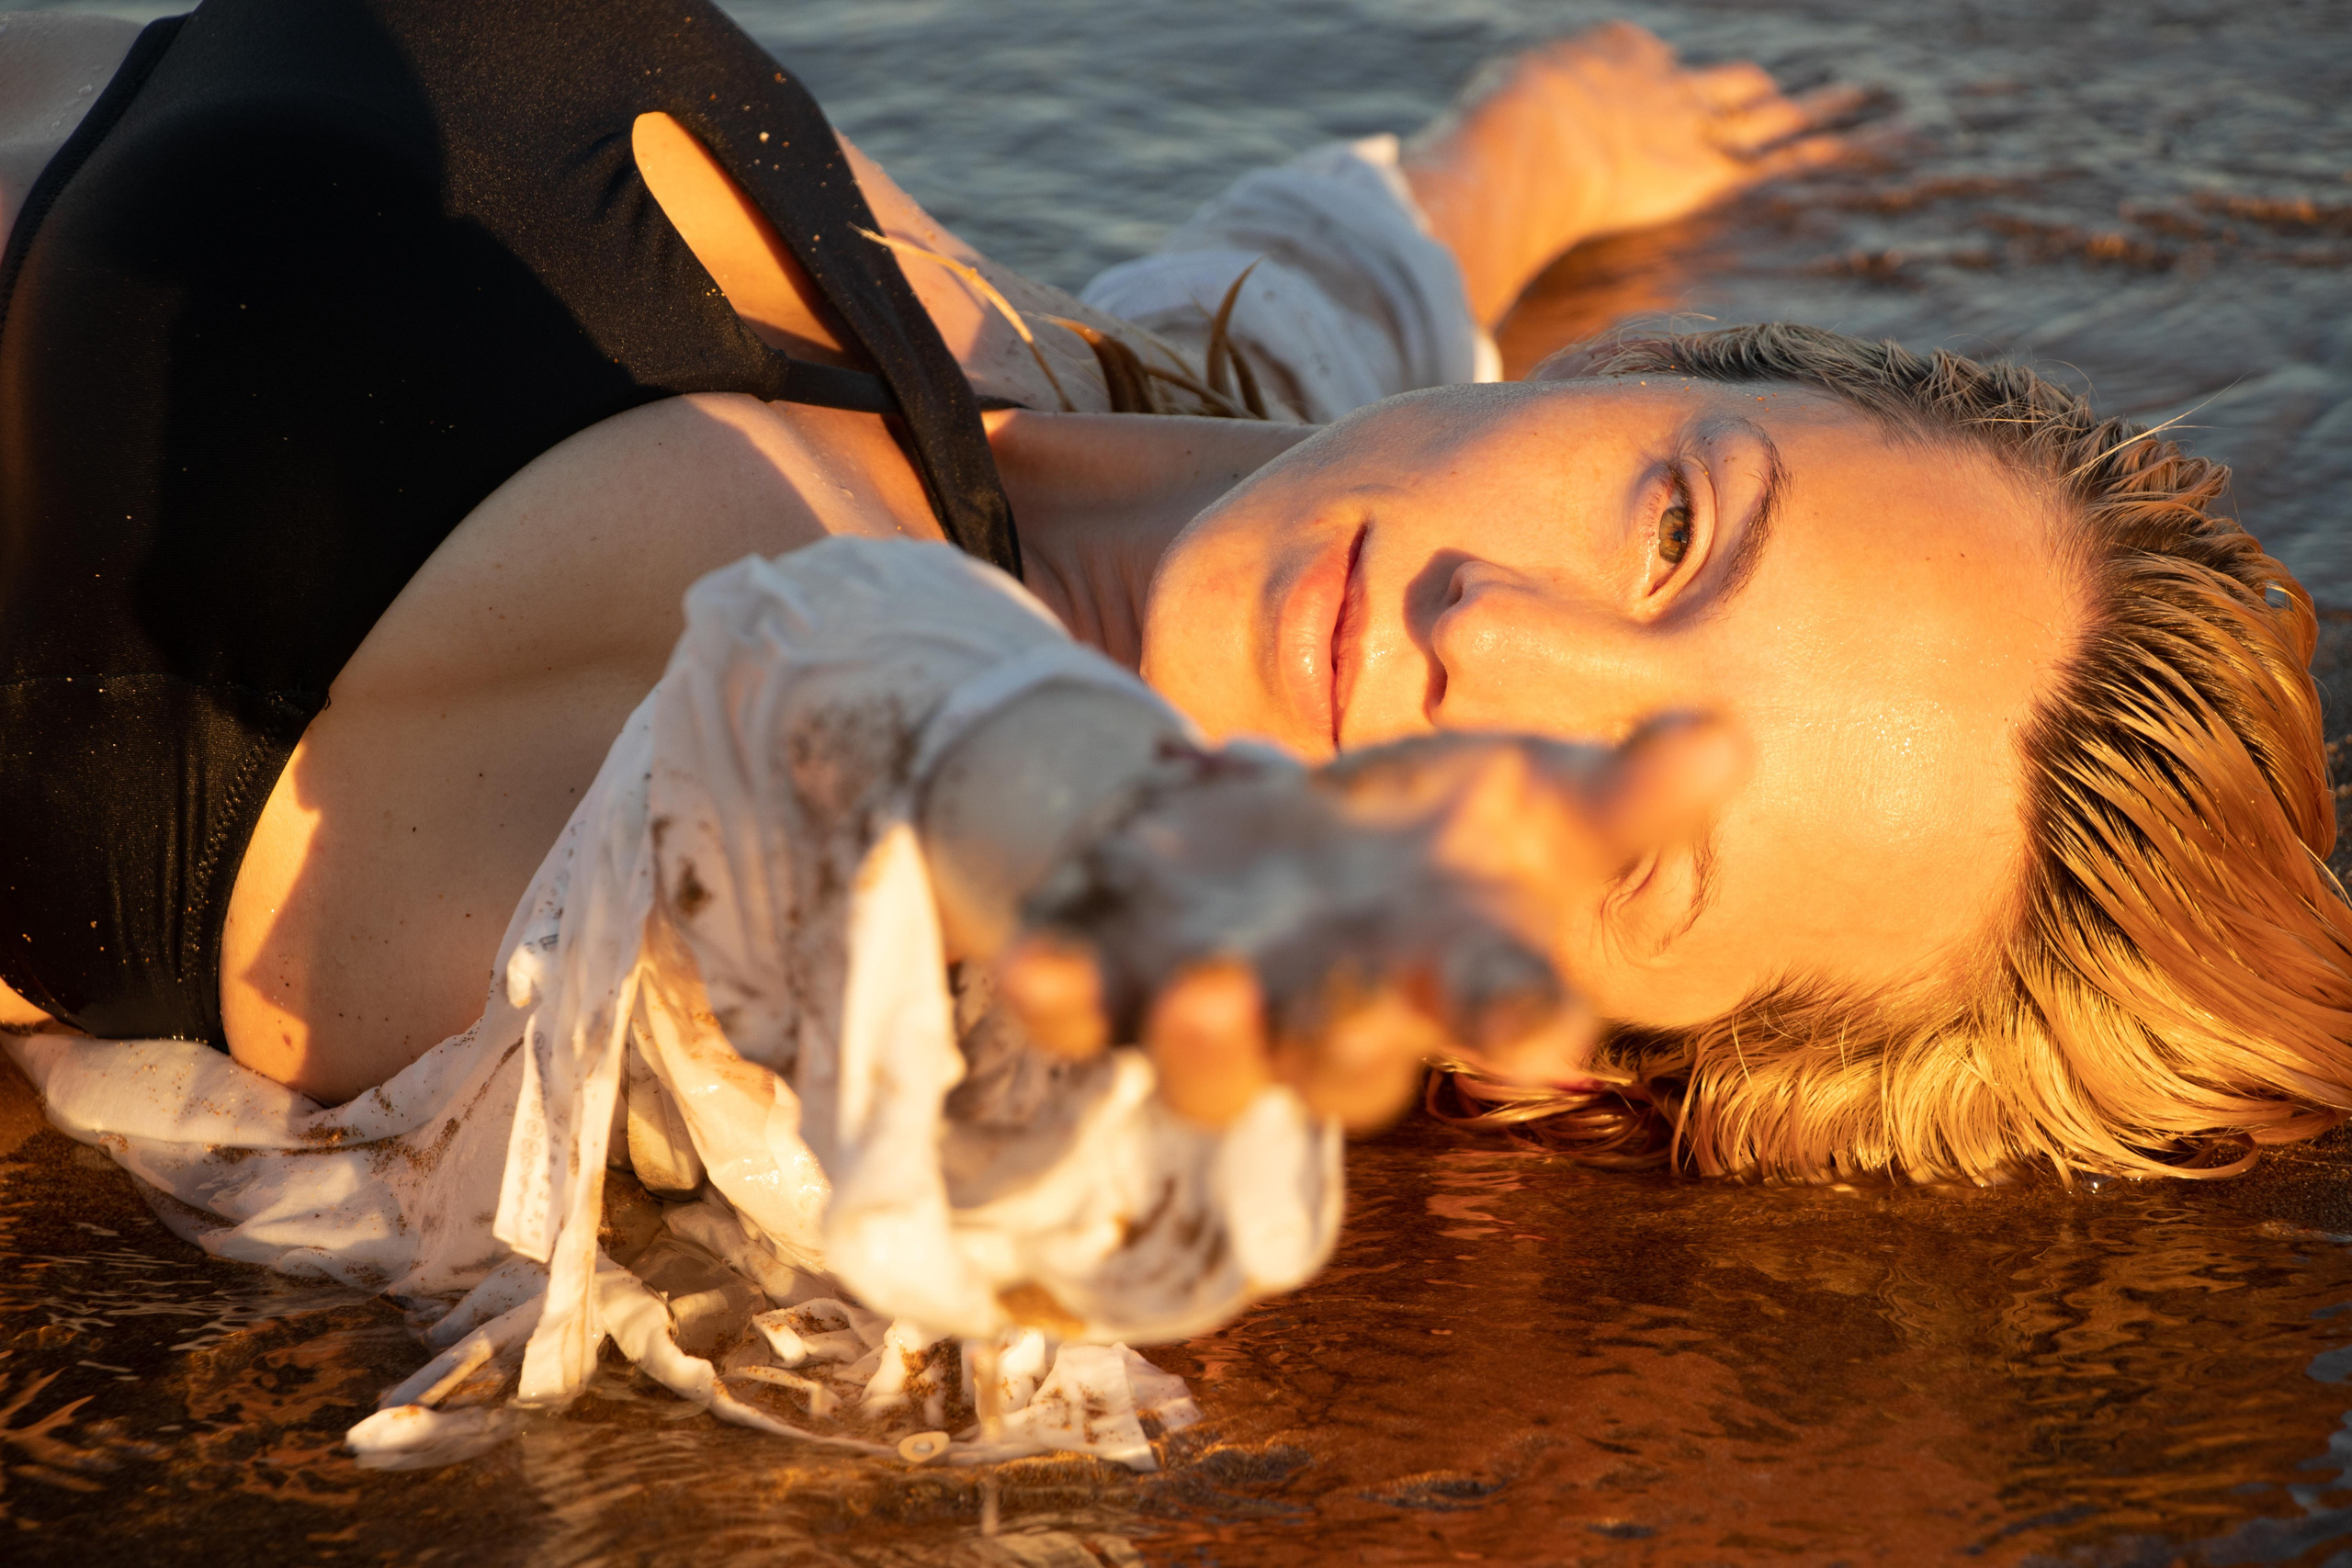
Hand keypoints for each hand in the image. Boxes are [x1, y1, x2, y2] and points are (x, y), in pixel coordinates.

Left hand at [995, 715, 1746, 1131]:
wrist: (1277, 832)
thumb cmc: (1430, 833)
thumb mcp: (1528, 794)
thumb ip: (1624, 792)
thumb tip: (1728, 740)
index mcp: (1446, 972)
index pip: (1496, 1009)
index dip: (1519, 1021)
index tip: (1545, 1031)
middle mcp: (1333, 1015)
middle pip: (1343, 1062)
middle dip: (1348, 1043)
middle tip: (1350, 1013)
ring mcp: (1222, 1008)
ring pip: (1209, 1067)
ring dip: (1206, 1042)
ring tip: (1208, 989)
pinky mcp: (1122, 978)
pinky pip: (1084, 1010)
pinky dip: (1059, 995)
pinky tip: (1030, 961)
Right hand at [1404, 22, 1871, 320]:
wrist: (1517, 133)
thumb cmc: (1477, 146)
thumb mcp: (1462, 154)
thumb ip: (1451, 199)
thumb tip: (1396, 251)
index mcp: (1608, 68)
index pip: (1659, 87)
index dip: (1679, 102)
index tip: (1700, 109)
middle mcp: (1660, 86)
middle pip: (1726, 93)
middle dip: (1762, 96)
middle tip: (1801, 90)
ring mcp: (1694, 118)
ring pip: (1771, 114)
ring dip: (1828, 113)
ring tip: (1888, 104)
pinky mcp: (1717, 160)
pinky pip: (1792, 151)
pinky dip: (1847, 147)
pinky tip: (1902, 135)